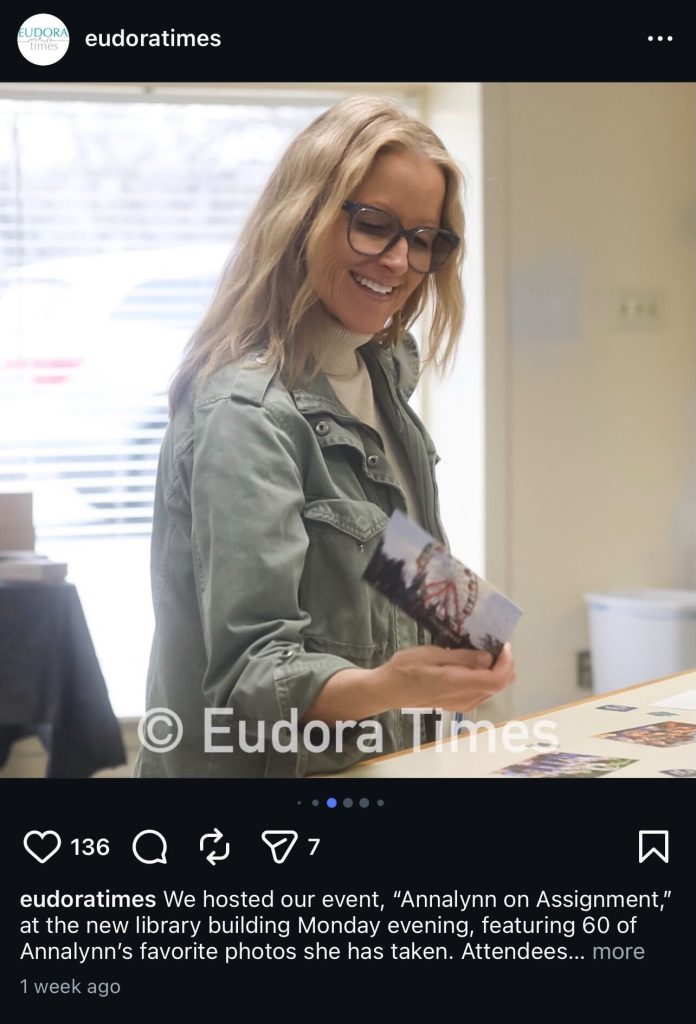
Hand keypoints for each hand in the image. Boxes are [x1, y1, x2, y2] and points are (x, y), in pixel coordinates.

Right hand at [375, 642, 515, 711]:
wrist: (388, 690)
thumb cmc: (405, 668)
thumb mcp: (432, 654)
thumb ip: (462, 657)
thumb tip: (488, 657)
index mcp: (458, 684)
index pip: (496, 680)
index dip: (506, 662)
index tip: (503, 644)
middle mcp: (464, 698)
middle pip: (498, 686)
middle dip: (505, 665)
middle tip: (497, 644)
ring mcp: (461, 704)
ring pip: (491, 689)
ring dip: (496, 670)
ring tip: (487, 650)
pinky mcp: (457, 704)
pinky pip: (481, 692)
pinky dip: (486, 677)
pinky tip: (475, 663)